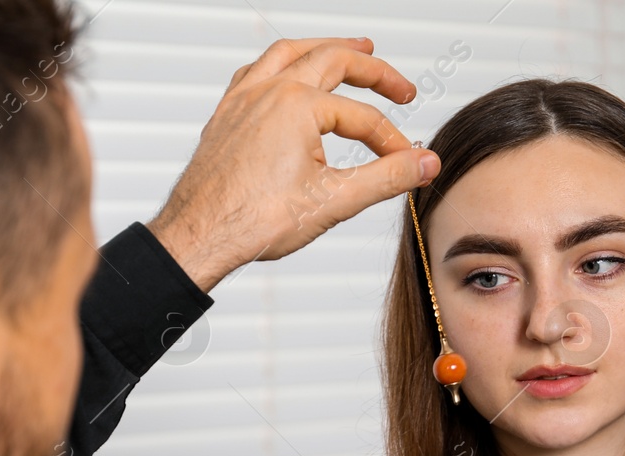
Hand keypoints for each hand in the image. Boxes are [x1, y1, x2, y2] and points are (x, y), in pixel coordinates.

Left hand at [147, 37, 440, 290]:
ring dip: (326, 49)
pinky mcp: (227, 114)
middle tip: (401, 88)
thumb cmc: (253, 221)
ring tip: (353, 50)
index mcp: (297, 104)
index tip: (406, 163)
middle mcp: (269, 90)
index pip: (362, 117)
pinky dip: (283, 64)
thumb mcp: (335, 201)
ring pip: (291, 53)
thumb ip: (388, 178)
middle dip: (373, 72)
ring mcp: (243, 98)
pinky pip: (257, 71)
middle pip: (333, 61)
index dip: (391, 142)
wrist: (199, 237)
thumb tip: (425, 162)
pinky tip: (290, 73)